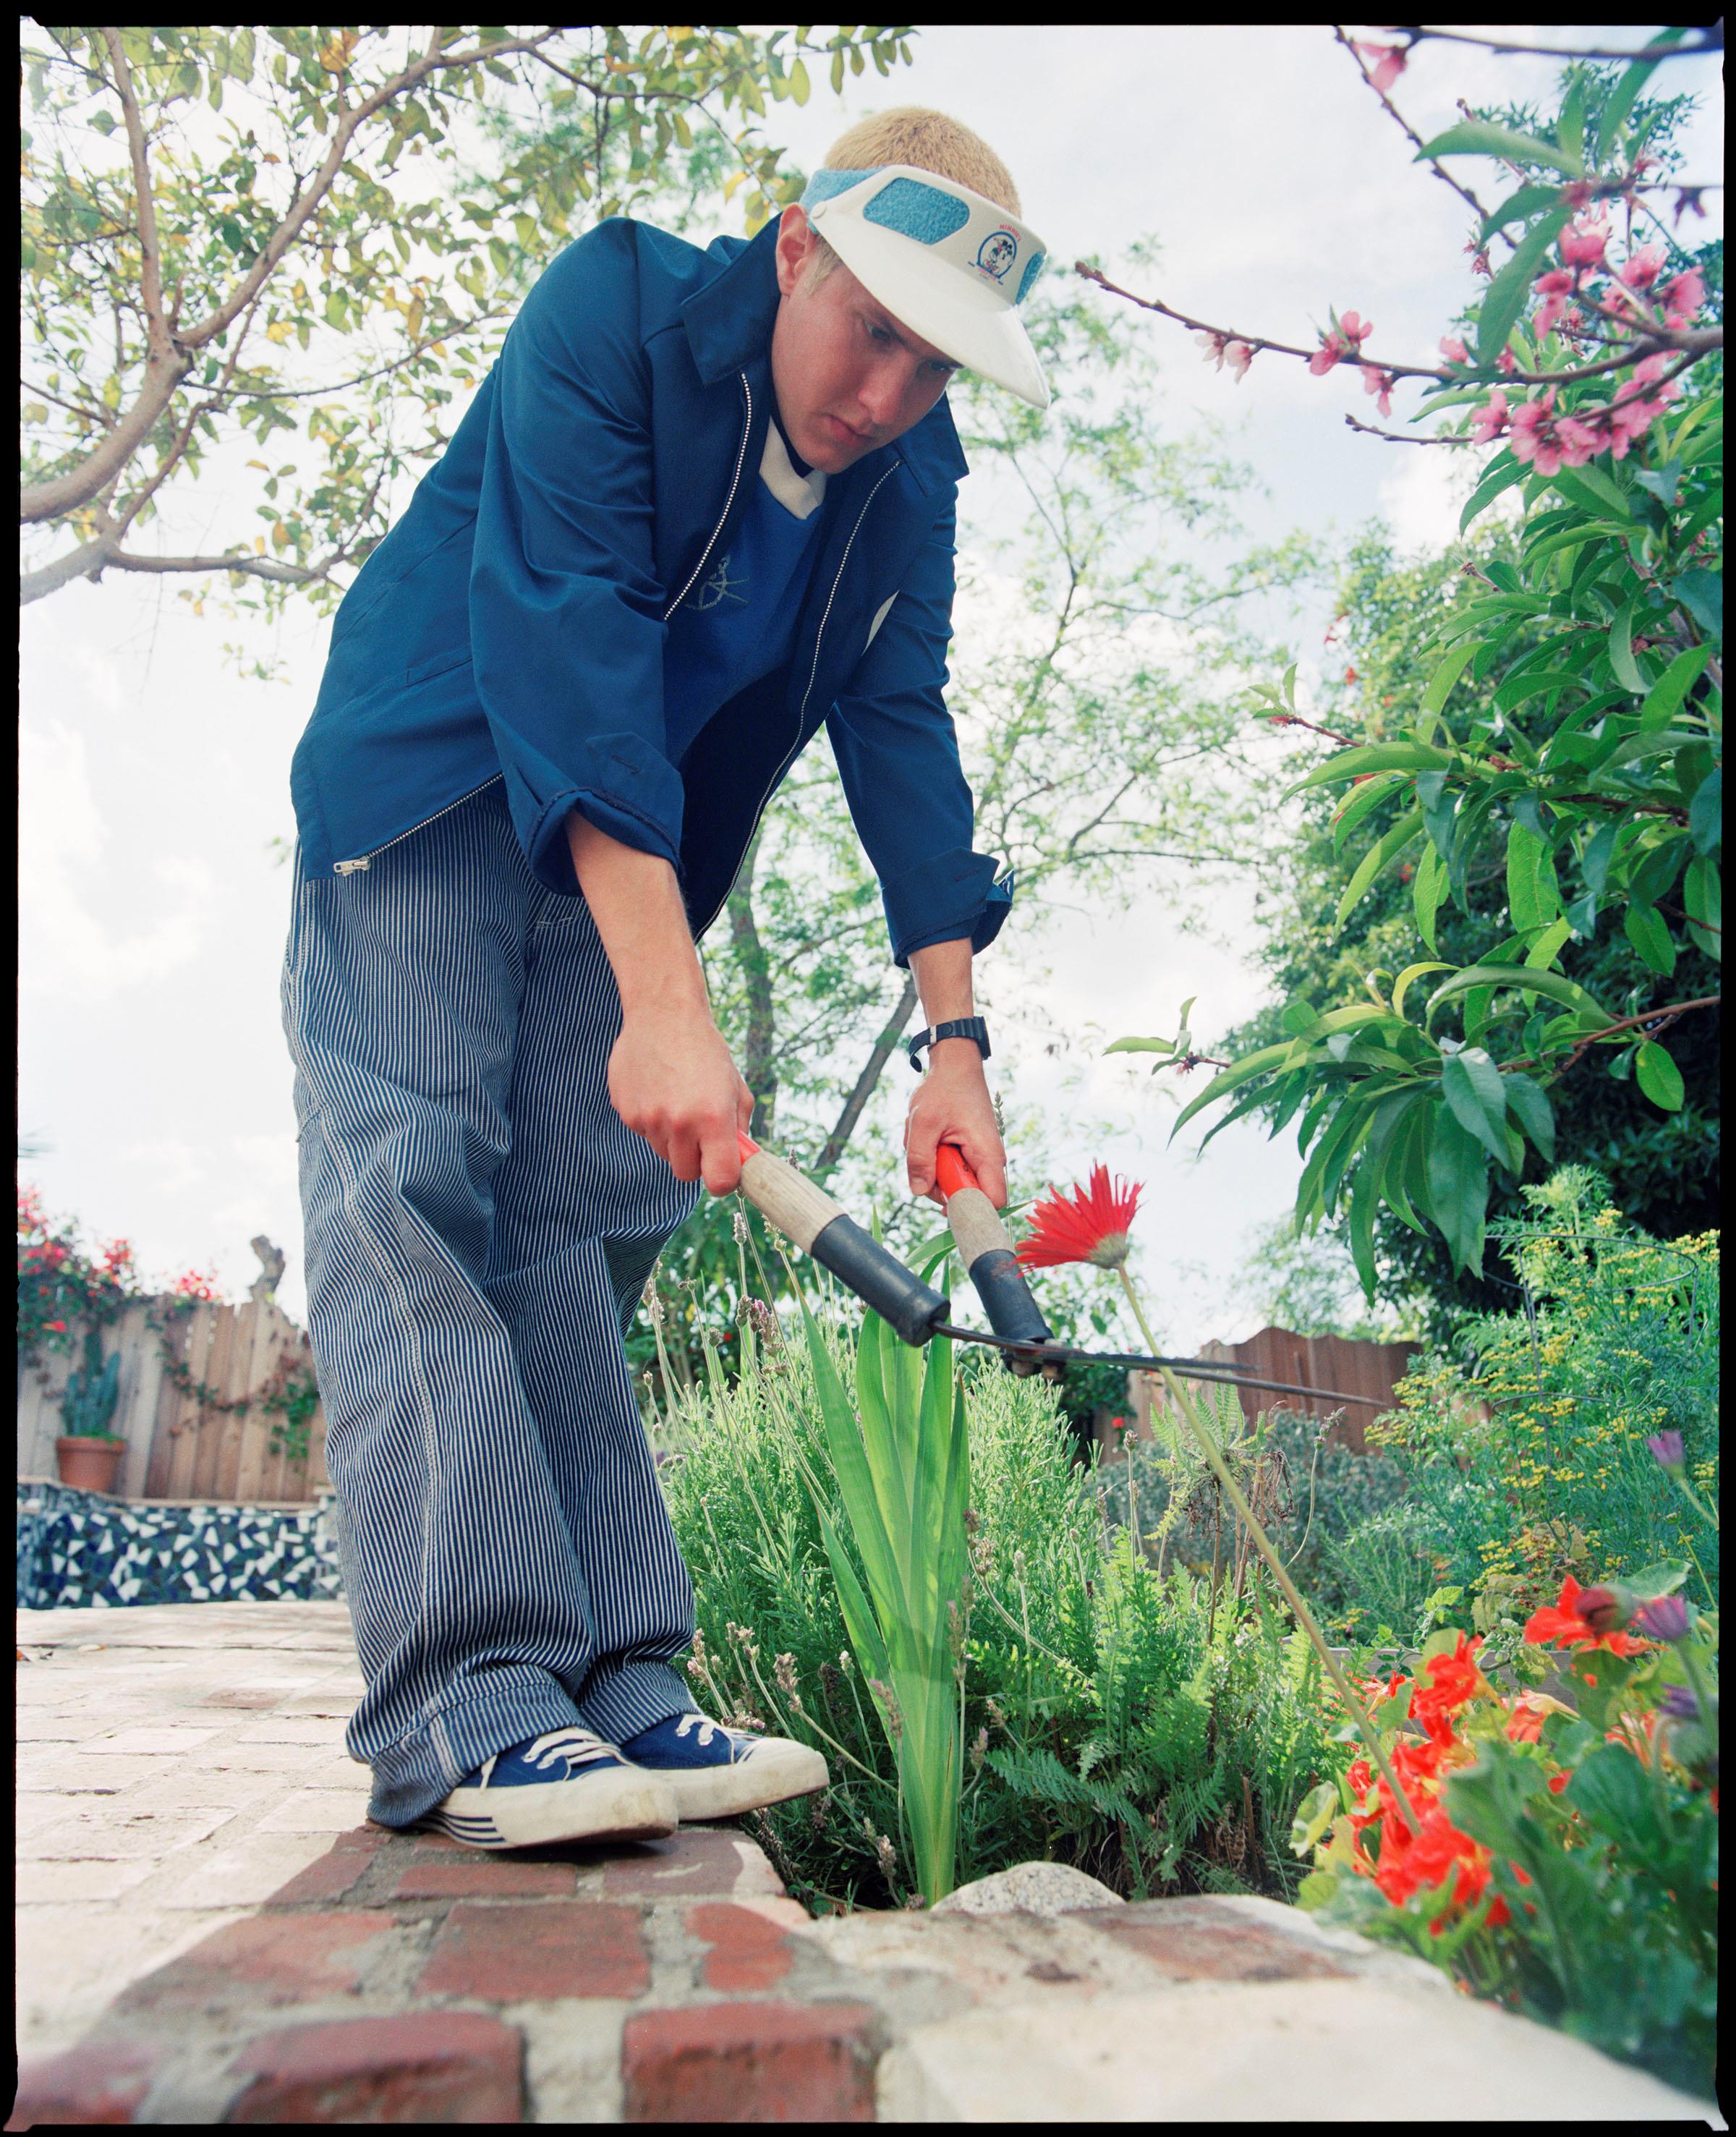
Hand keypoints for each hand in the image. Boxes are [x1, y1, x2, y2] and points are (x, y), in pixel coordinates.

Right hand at [609, 1002, 754, 1195]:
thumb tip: (738, 1163)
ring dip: (673, 1138)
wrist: (663, 1013)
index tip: (724, 1169)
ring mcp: (648, 1118)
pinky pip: (643, 1133)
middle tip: (700, 1131)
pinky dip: (652, 1120)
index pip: (720, 1181)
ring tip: (677, 1100)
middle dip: (696, 1159)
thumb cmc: (706, 1051)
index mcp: (712, 1118)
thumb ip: (739, 1130)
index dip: (724, 1180)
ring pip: (663, 1153)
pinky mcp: (625, 1111)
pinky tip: (658, 1090)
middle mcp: (678, 1122)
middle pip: (687, 1173)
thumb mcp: (735, 1088)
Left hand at [904, 1041, 1006, 1207]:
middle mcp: (986, 1160)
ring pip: (951, 1181)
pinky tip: (928, 1135)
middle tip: (925, 1155)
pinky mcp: (965, 1152)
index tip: (943, 1202)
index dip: (971, 1211)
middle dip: (938, 1182)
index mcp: (987, 1155)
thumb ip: (920, 1159)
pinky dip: (932, 1156)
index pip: (992, 1202)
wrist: (954, 1066)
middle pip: (965, 1196)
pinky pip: (947, 1167)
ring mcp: (975, 1157)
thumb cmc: (944, 1089)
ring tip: (925, 1136)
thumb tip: (919, 1192)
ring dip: (931, 1166)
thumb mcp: (924, 1122)